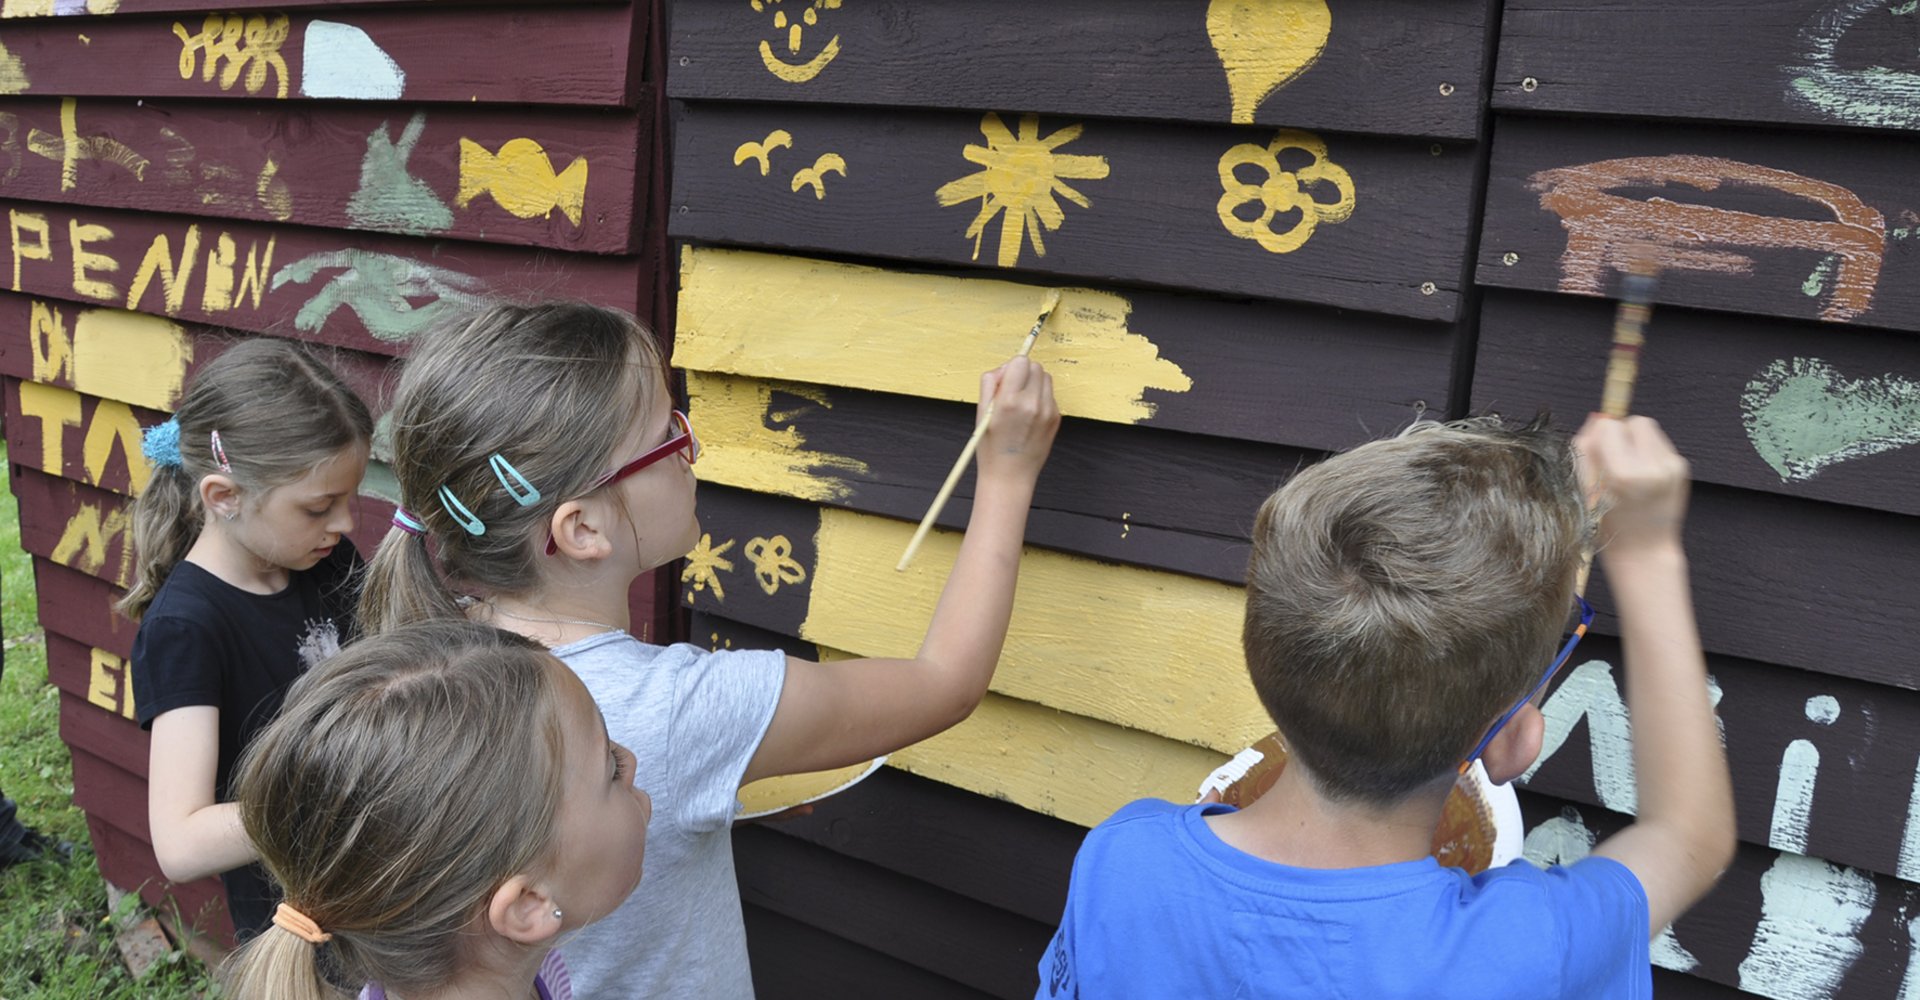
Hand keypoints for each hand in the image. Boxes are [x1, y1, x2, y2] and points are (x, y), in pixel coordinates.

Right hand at [976, 356, 1059, 484]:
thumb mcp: (981, 413)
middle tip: (1013, 390)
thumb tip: (1004, 367)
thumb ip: (990, 383)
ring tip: (1021, 401)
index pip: (1020, 361)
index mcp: (1010, 401)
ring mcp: (1048, 411)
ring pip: (1046, 378)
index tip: (1007, 379)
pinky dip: (1040, 398)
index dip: (1012, 367)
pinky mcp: (1056, 418)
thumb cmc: (992, 448)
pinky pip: (1050, 395)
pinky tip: (1029, 414)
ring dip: (1034, 383)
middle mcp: (1032, 404)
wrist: (1010, 476)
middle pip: (1036, 367)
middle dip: (1024, 373)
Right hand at [1574, 414, 1689, 557]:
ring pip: (1648, 427)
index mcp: (1624, 476)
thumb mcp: (1584, 489)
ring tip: (1628, 465)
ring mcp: (1672, 467)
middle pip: (1633, 421)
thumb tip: (1597, 417)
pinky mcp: (1681, 468)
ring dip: (1634, 439)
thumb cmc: (1607, 524)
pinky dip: (1646, 451)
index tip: (1597, 455)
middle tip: (1613, 459)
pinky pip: (1659, 442)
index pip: (1609, 427)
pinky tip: (1642, 473)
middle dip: (1620, 433)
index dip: (1598, 438)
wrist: (1644, 549)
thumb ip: (1585, 450)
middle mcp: (1653, 469)